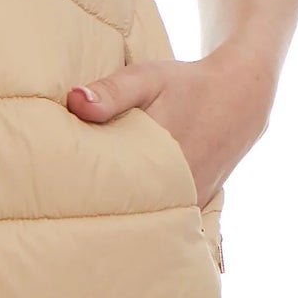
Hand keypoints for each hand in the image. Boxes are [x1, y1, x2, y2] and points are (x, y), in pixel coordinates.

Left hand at [64, 50, 271, 209]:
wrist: (240, 96)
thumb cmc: (187, 84)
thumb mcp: (148, 78)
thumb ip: (111, 92)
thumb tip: (73, 102)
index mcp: (162, 158)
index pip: (111, 187)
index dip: (82, 193)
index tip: (56, 194)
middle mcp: (180, 186)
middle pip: (129, 208)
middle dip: (98, 210)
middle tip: (63, 211)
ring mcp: (192, 198)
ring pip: (151, 217)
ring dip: (125, 215)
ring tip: (88, 218)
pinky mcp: (199, 202)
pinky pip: (169, 217)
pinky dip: (148, 215)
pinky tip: (123, 215)